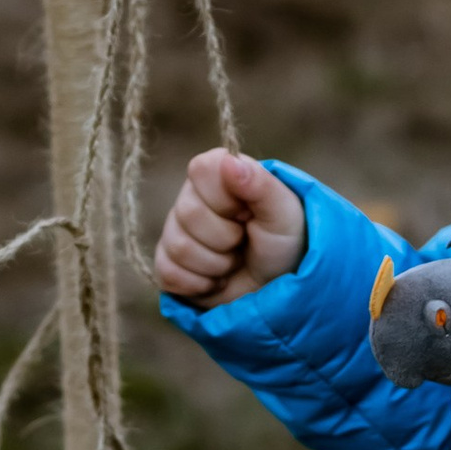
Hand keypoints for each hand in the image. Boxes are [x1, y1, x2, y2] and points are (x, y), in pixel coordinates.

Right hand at [154, 148, 306, 304]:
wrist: (277, 287)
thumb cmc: (283, 242)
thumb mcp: (283, 213)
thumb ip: (260, 184)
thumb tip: (229, 161)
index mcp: (217, 172)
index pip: (200, 171)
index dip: (226, 199)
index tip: (248, 213)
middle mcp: (190, 196)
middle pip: (188, 214)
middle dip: (226, 240)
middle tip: (244, 241)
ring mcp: (175, 230)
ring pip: (179, 247)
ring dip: (216, 265)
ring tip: (233, 261)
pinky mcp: (167, 263)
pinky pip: (167, 273)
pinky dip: (199, 285)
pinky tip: (216, 280)